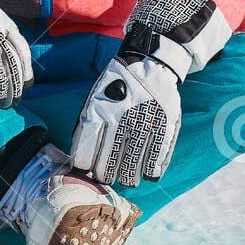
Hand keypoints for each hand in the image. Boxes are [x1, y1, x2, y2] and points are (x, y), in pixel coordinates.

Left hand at [70, 54, 180, 184]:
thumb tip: (80, 161)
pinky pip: (156, 161)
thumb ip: (88, 128)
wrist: (148, 65)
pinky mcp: (164, 128)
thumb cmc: (116, 88)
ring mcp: (144, 125)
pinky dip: (151, 172)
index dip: (85, 166)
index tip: (87, 171)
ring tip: (127, 178)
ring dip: (128, 177)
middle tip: (107, 178)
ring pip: (132, 167)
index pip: (86, 150)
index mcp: (98, 113)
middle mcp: (120, 121)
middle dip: (105, 175)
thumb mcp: (95, 100)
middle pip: (108, 164)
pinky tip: (147, 174)